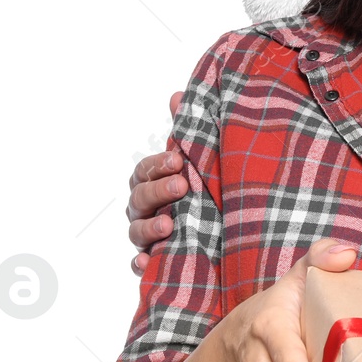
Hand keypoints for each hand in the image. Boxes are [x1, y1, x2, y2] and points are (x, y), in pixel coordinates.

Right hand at [127, 91, 185, 275]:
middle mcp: (146, 209)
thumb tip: (178, 95)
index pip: (145, 170)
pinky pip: (140, 265)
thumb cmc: (203, 189)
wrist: (225, 229)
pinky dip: (140, 264)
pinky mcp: (156, 260)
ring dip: (149, 228)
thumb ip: (187, 130)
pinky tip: (146, 262)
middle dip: (158, 191)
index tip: (178, 159)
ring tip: (168, 225)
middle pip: (140, 198)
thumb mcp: (200, 160)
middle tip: (181, 185)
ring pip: (136, 232)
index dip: (158, 164)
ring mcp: (148, 236)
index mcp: (152, 182)